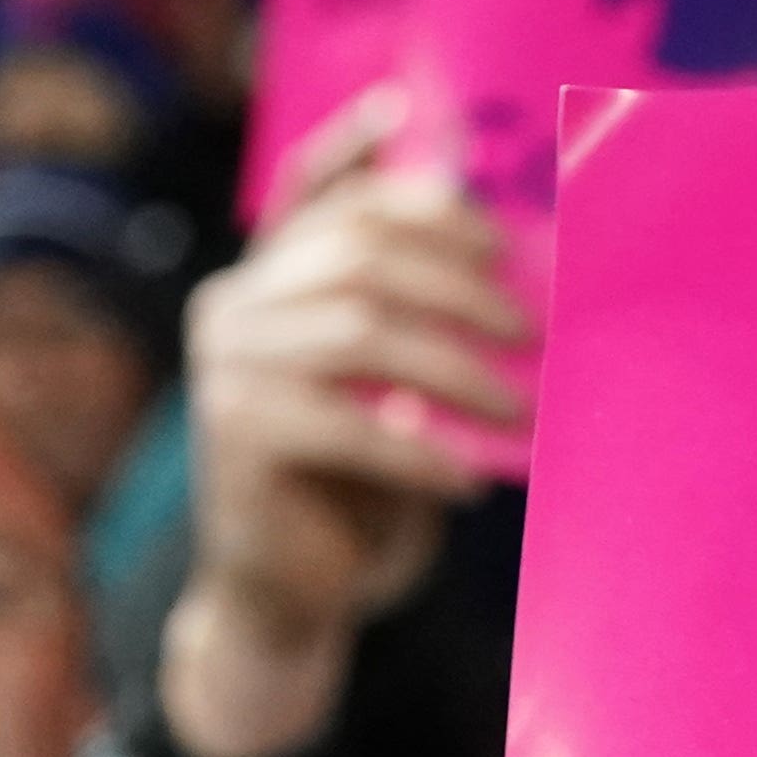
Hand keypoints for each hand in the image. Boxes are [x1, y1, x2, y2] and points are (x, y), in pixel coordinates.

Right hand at [153, 90, 531, 756]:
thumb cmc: (358, 485)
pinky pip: (349, 423)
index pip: (325, 193)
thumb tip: (512, 254)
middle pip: (360, 251)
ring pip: (361, 328)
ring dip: (457, 368)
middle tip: (531, 329)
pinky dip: (420, 452)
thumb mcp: (386, 387)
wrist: (290, 593)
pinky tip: (467, 482)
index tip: (458, 171)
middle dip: (461, 282)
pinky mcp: (235, 430)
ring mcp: (225, 362)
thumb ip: (411, 315)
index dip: (384, 164)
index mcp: (263, 277)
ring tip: (518, 409)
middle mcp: (231, 304)